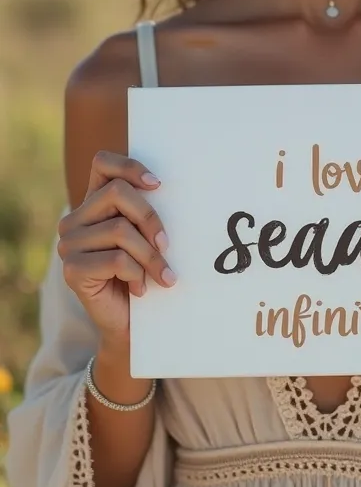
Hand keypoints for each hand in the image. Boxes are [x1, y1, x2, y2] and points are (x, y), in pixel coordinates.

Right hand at [58, 151, 175, 341]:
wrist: (128, 323)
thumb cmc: (142, 274)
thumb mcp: (146, 236)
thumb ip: (145, 212)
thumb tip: (167, 187)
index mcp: (93, 203)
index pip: (102, 163)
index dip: (130, 166)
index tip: (158, 185)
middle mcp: (75, 219)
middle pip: (118, 193)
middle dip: (150, 218)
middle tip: (167, 245)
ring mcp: (68, 244)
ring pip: (121, 229)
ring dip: (150, 255)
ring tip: (162, 275)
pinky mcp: (71, 269)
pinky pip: (117, 259)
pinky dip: (138, 274)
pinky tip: (140, 288)